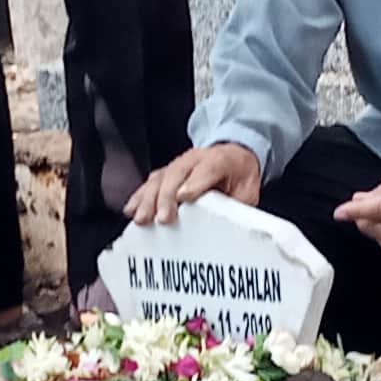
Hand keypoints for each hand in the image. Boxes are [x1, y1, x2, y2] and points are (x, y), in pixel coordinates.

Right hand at [127, 142, 261, 226]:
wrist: (235, 156)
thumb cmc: (239, 176)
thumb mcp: (248, 191)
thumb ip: (238, 204)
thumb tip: (230, 224)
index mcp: (222, 161)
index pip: (208, 168)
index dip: (195, 184)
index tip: (184, 198)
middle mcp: (197, 158)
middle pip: (177, 173)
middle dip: (167, 196)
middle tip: (162, 218)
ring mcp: (180, 163)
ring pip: (160, 177)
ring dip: (149, 198)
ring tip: (142, 218)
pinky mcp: (167, 171)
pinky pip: (151, 182)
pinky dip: (139, 196)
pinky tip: (132, 209)